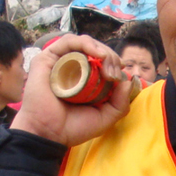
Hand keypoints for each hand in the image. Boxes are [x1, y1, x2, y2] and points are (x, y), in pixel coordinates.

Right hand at [11, 34, 134, 147]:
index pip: (103, 61)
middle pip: (95, 50)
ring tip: (106, 62)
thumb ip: (120, 103)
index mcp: (85, 79)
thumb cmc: (73, 128)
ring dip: (100, 49)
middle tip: (113, 73)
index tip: (119, 76)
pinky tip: (97, 54)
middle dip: (110, 57)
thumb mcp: (105, 118)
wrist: (49, 134)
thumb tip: (128, 80)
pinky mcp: (47, 59)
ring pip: (84, 43)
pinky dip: (86, 43)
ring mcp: (60, 62)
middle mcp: (72, 68)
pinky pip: (68, 41)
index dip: (114, 63)